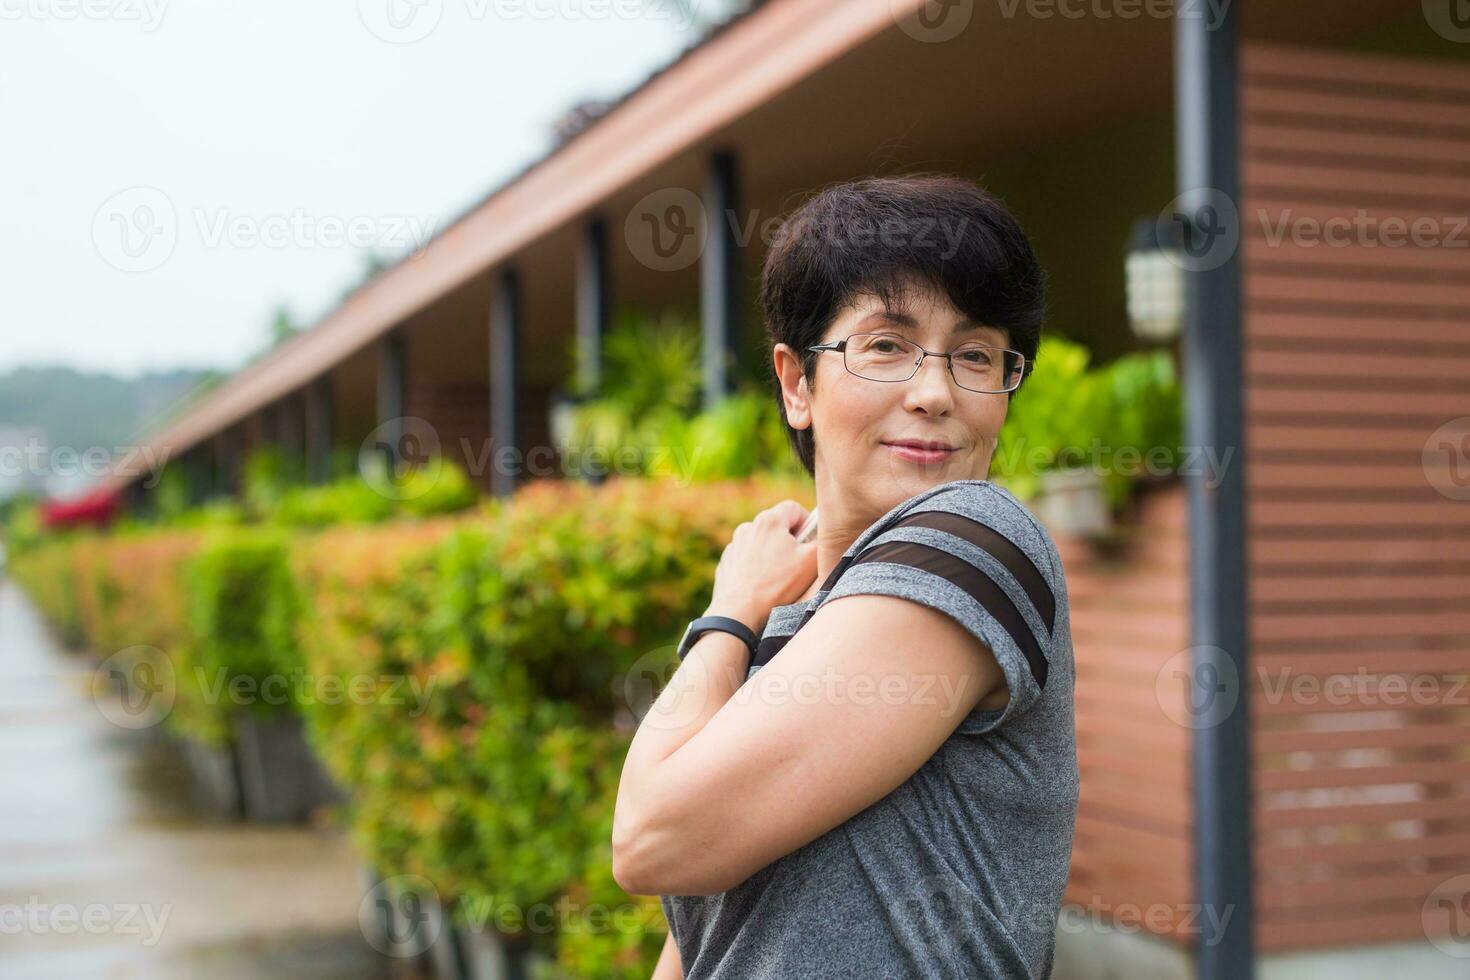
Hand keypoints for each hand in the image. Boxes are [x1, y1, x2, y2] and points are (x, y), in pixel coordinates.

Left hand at [705, 500, 817, 634]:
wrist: (739, 612)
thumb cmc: (777, 585)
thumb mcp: (811, 561)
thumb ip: (822, 541)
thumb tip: (825, 535)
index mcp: (768, 521)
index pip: (794, 508)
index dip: (808, 523)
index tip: (811, 542)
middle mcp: (747, 527)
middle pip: (777, 526)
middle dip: (790, 541)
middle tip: (798, 563)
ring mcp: (734, 545)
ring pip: (761, 543)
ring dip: (772, 554)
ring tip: (779, 577)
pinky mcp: (727, 562)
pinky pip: (747, 558)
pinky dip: (756, 566)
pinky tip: (762, 584)